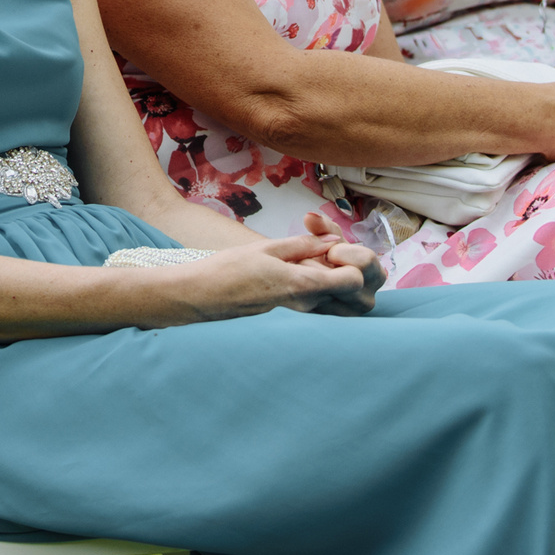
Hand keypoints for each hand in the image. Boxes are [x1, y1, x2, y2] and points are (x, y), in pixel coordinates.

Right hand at [185, 219, 378, 322]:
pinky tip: (289, 270)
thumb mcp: (267, 248)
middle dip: (341, 268)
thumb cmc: (228, 270)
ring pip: (330, 294)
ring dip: (326, 276)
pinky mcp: (287, 315)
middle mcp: (305, 305)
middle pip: (347, 290)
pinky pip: (312, 299)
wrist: (199, 298)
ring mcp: (296, 313)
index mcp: (302, 286)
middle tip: (319, 250)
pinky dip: (311, 284)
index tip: (332, 247)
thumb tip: (333, 240)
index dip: (350, 261)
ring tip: (300, 258)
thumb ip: (303, 245)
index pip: (355, 281)